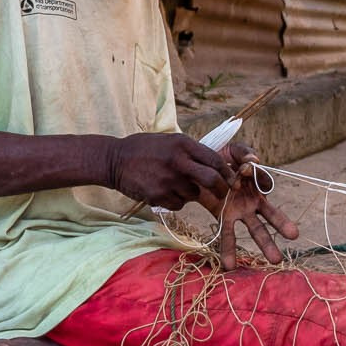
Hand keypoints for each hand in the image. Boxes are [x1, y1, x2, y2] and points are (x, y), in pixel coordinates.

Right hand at [105, 133, 234, 209]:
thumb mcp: (170, 141)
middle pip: (212, 180)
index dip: (227, 172)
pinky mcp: (158, 195)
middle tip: (222, 194)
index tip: (231, 179)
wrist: (114, 160)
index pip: (215, 160)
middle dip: (221, 189)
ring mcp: (168, 180)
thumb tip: (217, 165)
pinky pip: (178, 204)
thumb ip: (191, 151)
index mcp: (183, 144)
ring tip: (175, 185)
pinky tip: (163, 191)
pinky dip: (176, 201)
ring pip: (194, 195)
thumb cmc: (145, 149)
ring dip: (190, 194)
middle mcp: (178, 161)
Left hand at [197, 142, 300, 269]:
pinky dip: (228, 248)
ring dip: (265, 244)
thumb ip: (244, 153)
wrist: (197, 165)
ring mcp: (240, 211)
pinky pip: (227, 233)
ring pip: (255, 229)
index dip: (260, 177)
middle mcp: (253, 200)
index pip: (266, 183)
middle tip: (295, 236)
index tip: (246, 168)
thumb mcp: (233, 150)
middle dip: (283, 224)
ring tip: (276, 260)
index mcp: (258, 183)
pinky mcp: (223, 216)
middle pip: (271, 214)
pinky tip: (229, 265)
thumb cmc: (220, 157)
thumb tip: (253, 162)